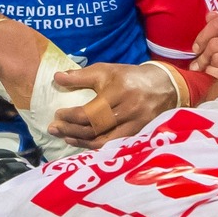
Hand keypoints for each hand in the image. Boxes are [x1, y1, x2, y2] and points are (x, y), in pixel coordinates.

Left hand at [46, 63, 178, 148]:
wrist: (163, 86)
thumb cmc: (129, 77)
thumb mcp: (106, 71)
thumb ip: (80, 75)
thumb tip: (56, 78)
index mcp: (118, 93)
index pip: (89, 113)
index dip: (70, 117)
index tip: (57, 115)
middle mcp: (127, 111)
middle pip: (94, 129)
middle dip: (71, 130)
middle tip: (54, 129)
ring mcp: (134, 126)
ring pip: (103, 141)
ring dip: (81, 142)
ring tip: (65, 137)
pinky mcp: (138, 135)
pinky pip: (113, 145)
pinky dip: (96, 145)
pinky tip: (83, 142)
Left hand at [189, 13, 217, 79]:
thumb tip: (209, 16)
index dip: (202, 35)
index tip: (196, 47)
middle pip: (215, 44)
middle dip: (202, 54)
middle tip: (198, 61)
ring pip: (216, 59)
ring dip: (208, 64)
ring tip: (209, 66)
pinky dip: (213, 74)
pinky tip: (217, 73)